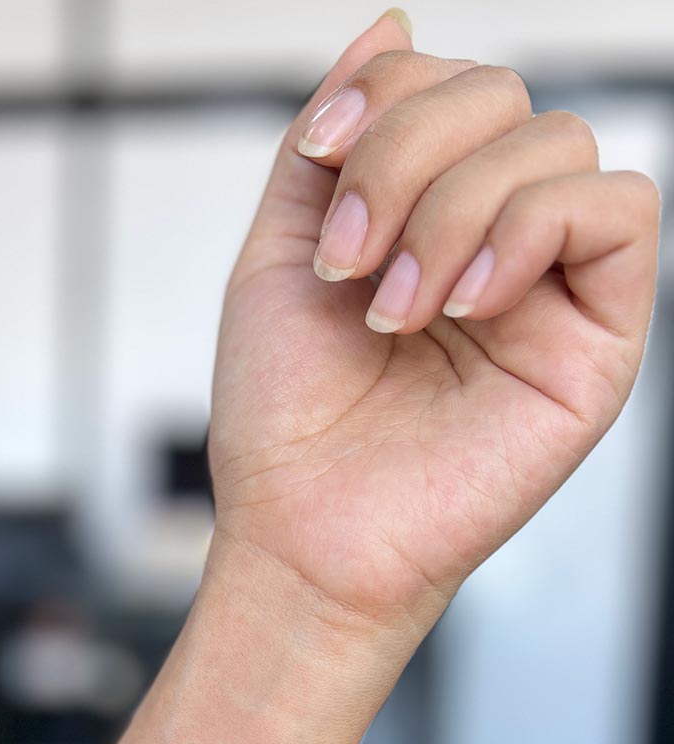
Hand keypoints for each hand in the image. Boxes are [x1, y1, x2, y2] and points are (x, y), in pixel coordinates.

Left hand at [208, 11, 659, 642]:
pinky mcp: (599, 339)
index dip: (385, 95)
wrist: (304, 534)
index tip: (319, 163)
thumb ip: (330, 142)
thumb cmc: (287, 421)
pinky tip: (462, 303)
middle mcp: (494, 242)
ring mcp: (550, 287)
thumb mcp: (281, 253)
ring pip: (555, 143)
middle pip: (501, 95)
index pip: (445, 84)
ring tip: (394, 311)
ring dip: (452, 210)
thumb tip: (392, 20)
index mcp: (423, 217)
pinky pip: (620, 212)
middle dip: (405, 159)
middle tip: (350, 266)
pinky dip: (529, 230)